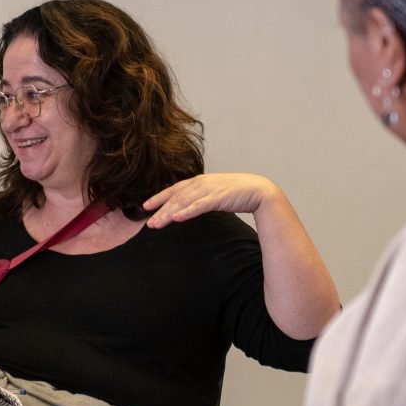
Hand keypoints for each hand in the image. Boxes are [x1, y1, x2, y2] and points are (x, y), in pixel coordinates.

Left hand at [144, 173, 279, 228]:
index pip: (174, 189)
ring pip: (183, 202)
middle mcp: (201, 183)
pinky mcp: (218, 198)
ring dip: (168, 213)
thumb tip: (190, 206)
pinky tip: (176, 218)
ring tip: (156, 224)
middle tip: (148, 222)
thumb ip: (202, 197)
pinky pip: (198, 206)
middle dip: (160, 210)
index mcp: (200, 181)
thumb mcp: (215, 193)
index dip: (159, 197)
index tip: (146, 207)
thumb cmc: (238, 193)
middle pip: (175, 197)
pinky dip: (186, 212)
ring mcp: (209, 190)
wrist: (259, 190)